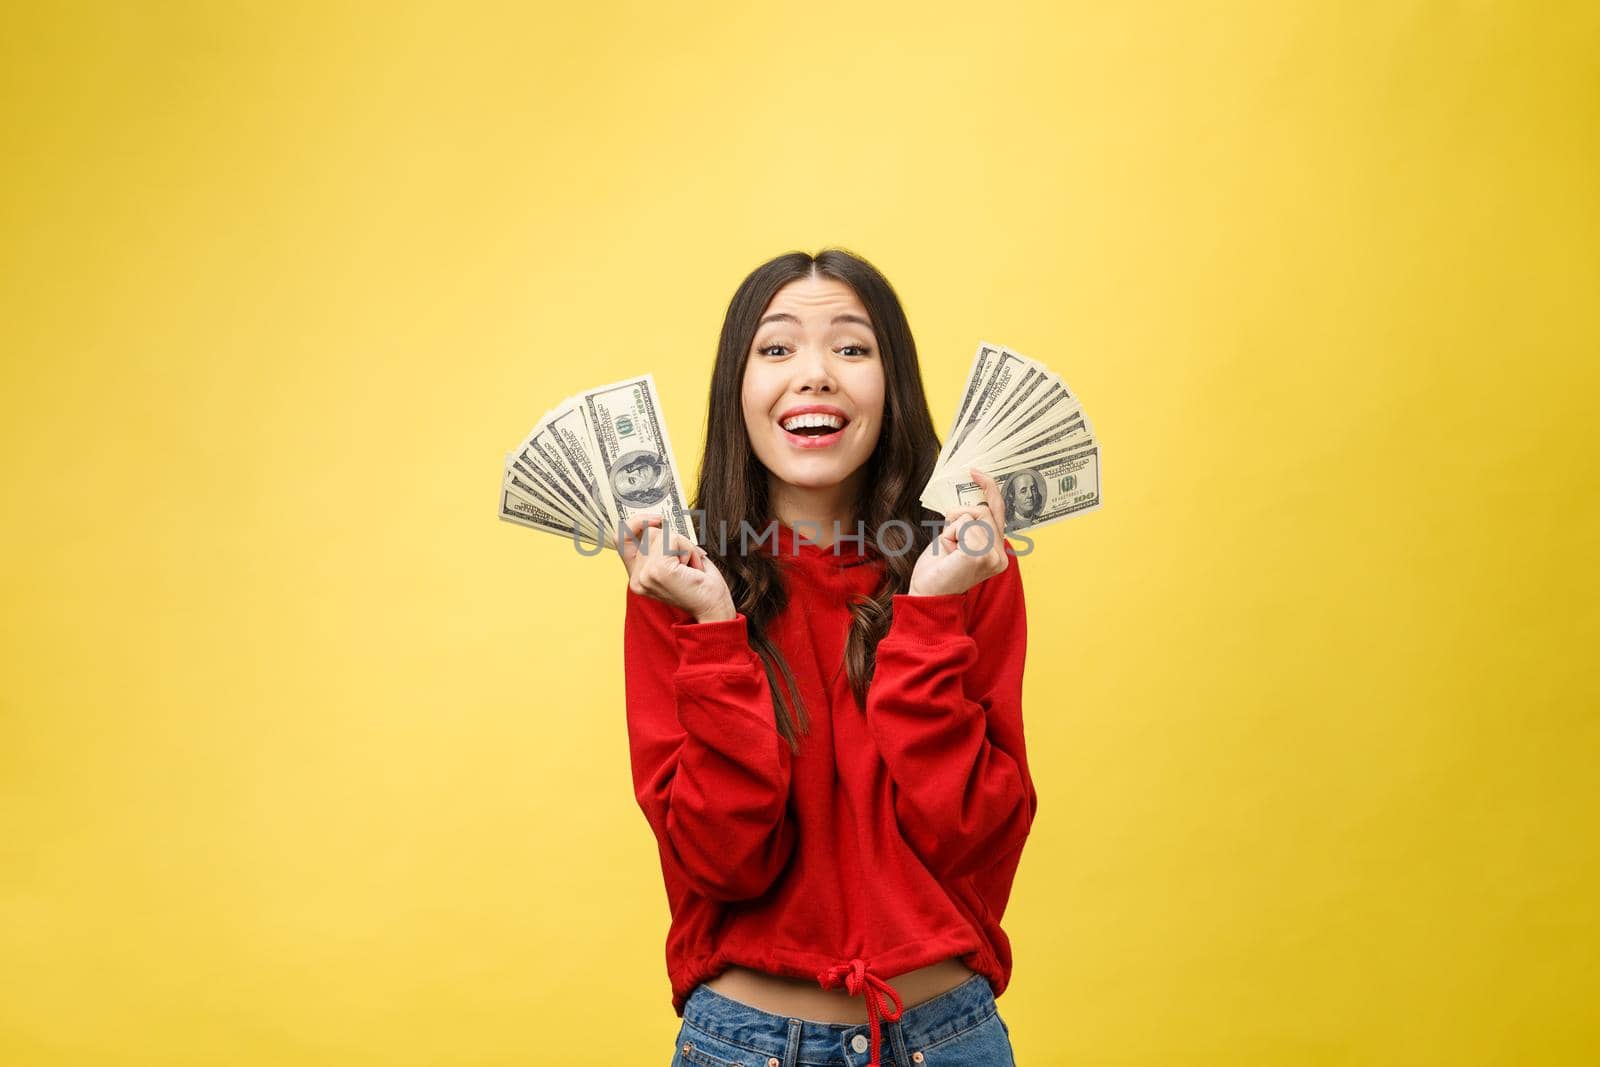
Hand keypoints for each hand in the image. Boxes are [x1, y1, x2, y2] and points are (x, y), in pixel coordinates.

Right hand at [617, 514, 736, 622]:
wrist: (714, 608)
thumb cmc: (700, 584)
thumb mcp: (675, 560)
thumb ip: (659, 545)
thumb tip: (655, 521)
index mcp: (637, 576)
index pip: (621, 537)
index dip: (635, 522)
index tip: (656, 519)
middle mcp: (636, 578)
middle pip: (649, 532)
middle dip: (674, 540)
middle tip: (688, 562)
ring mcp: (644, 575)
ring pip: (662, 534)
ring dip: (684, 546)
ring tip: (690, 567)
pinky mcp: (657, 571)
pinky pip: (673, 540)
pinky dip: (688, 549)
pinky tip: (693, 568)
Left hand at [908, 467, 1009, 597]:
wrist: (927, 594)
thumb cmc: (938, 570)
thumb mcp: (956, 539)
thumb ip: (970, 523)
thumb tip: (971, 501)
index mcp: (998, 552)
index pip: (998, 511)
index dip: (989, 488)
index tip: (974, 472)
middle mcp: (1001, 555)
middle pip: (983, 510)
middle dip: (959, 518)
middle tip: (949, 540)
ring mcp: (993, 557)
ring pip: (973, 515)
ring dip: (953, 528)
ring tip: (950, 551)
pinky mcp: (980, 556)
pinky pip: (962, 524)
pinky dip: (949, 534)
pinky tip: (949, 554)